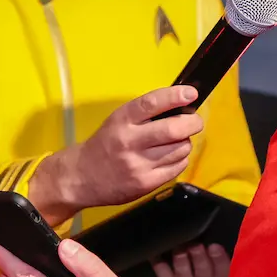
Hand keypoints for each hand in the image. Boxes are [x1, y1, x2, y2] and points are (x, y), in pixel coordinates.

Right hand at [28, 86, 203, 222]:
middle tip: (195, 122)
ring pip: (180, 149)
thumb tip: (181, 104)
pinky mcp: (147, 183)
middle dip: (193, 123)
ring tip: (176, 142)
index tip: (190, 93)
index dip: (175, 96)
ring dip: (185, 142)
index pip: (151, 103)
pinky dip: (180, 159)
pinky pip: (177, 167)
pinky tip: (170, 157)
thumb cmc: (105, 144)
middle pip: (173, 129)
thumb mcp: (117, 121)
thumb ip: (145, 113)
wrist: (81, 177)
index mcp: (122, 120)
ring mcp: (139, 164)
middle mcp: (130, 141)